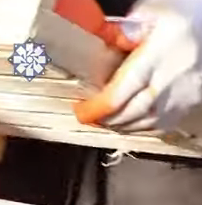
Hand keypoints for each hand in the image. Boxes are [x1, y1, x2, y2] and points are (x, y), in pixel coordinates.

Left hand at [75, 0, 201, 132]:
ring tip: (104, 118)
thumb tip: (105, 36)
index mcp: (157, 56)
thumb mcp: (155, 11)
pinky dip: (140, 127)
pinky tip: (128, 121)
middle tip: (88, 115)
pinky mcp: (191, 103)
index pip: (118, 94)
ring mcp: (183, 95)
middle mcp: (171, 80)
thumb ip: (126, 26)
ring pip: (144, 123)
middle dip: (104, 119)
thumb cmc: (188, 15)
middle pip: (129, 114)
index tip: (79, 109)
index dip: (94, 108)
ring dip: (119, 125)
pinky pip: (161, 126)